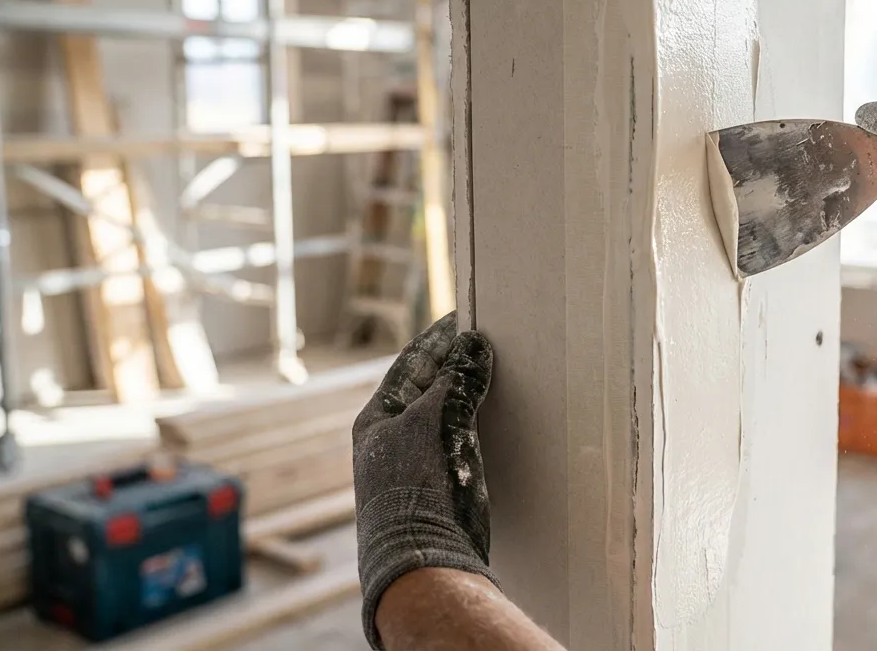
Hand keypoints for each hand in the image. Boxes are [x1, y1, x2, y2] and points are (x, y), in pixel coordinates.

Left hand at [353, 313, 496, 648]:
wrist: (423, 559)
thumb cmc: (416, 488)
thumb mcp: (434, 423)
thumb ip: (456, 381)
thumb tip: (473, 342)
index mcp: (375, 420)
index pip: (409, 364)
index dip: (438, 339)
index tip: (464, 315)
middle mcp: (390, 440)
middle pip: (428, 389)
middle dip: (457, 365)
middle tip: (489, 339)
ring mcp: (415, 465)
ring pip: (446, 416)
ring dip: (470, 395)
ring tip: (500, 370)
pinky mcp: (440, 487)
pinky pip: (461, 442)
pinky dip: (479, 424)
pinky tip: (501, 416)